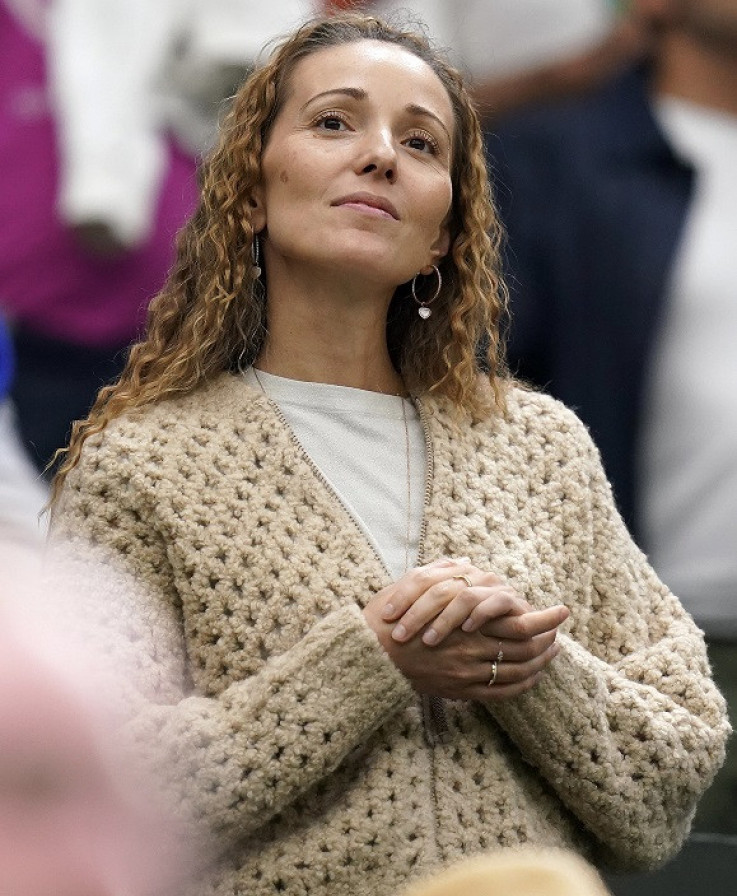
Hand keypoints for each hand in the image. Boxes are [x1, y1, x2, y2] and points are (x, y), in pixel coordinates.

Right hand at [363, 560, 567, 700]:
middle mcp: (472, 647)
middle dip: (548, 642)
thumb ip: (446, 574)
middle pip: (525, 649)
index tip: (562, 611)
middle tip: (559, 635)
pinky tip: (529, 679)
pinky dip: (520, 687)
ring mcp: (467, 672)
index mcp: (467, 619)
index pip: (519, 622)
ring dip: (538, 664)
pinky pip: (500, 693)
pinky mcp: (459, 690)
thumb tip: (468, 566)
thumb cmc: (390, 615)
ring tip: (550, 655)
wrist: (368, 653)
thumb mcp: (416, 583)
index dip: (545, 619)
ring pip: (517, 672)